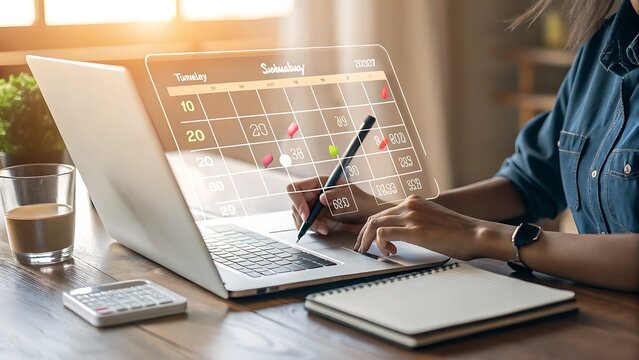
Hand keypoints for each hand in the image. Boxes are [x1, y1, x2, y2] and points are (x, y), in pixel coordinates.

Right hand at [288, 176, 388, 234]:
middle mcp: (314, 193)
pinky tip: (326, 230)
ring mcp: (313, 206)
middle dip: (306, 219)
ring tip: (326, 229)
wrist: (370, 217)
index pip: (295, 189)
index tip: (306, 215)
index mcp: (319, 183)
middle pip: (295, 205)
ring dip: (311, 226)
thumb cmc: (363, 202)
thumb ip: (336, 195)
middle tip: (321, 226)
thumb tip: (321, 197)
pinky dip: (314, 230)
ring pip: (299, 217)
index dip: (297, 201)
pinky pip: (306, 225)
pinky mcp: (316, 218)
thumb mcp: (351, 196)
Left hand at [355, 195, 482, 259]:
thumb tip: (403, 234)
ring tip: (367, 251)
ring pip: (375, 224)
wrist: (476, 234)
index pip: (383, 212)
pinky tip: (389, 252)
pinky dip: (380, 244)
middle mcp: (409, 205)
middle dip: (364, 234)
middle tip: (361, 247)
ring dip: (367, 239)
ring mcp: (411, 216)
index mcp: (414, 201)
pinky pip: (383, 233)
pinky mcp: (414, 230)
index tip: (367, 238)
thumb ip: (417, 222)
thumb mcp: (433, 220)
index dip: (371, 226)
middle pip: (375, 217)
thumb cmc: (459, 233)